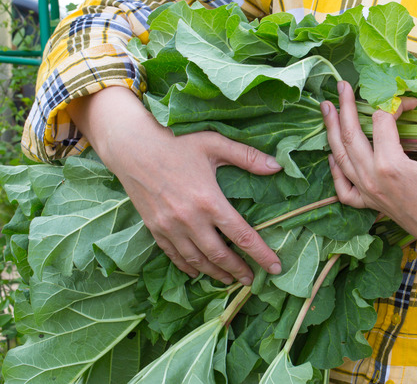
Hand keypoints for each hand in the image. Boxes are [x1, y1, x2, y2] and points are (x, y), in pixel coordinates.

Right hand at [68, 87, 282, 284]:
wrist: (131, 146)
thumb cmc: (176, 142)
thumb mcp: (215, 143)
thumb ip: (247, 156)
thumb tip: (278, 166)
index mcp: (209, 201)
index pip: (242, 236)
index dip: (261, 254)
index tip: (275, 268)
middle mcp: (190, 219)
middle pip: (220, 255)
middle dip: (239, 271)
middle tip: (252, 281)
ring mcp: (170, 227)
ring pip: (197, 260)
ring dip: (215, 273)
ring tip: (230, 281)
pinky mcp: (154, 228)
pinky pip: (174, 255)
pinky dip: (188, 267)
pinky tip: (198, 272)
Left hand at [320, 81, 416, 260]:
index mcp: (390, 165)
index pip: (384, 121)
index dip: (396, 104)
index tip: (412, 102)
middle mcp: (372, 178)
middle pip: (351, 135)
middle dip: (345, 107)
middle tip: (341, 85)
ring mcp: (369, 193)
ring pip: (341, 158)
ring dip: (332, 131)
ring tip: (326, 108)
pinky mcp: (371, 205)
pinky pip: (344, 188)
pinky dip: (334, 171)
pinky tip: (332, 156)